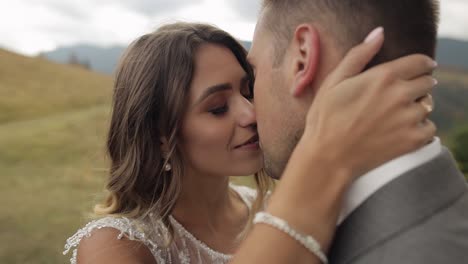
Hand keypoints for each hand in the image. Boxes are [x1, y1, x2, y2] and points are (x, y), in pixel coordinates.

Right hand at [303, 27, 436, 178]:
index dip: (421, 64)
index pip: (421, 62)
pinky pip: (430, 128)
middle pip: (428, 82)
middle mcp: (401, 95)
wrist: (328, 157)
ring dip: (417, 107)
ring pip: (428, 105)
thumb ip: (359, 55)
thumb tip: (379, 33)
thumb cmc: (325, 118)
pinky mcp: (413, 140)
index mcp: (383, 76)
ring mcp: (408, 118)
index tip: (418, 69)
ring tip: (395, 115)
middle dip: (417, 84)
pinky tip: (399, 130)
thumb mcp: (334, 81)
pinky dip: (419, 128)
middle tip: (399, 95)